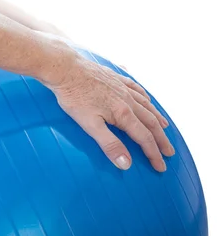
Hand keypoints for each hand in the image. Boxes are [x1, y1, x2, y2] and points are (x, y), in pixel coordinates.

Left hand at [48, 56, 174, 171]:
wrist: (65, 68)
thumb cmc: (74, 96)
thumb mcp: (89, 125)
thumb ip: (109, 144)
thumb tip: (126, 164)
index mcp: (123, 113)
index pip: (144, 138)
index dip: (153, 154)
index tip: (160, 166)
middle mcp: (127, 99)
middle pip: (150, 122)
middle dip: (160, 139)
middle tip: (168, 152)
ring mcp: (122, 86)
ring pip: (146, 104)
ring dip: (157, 118)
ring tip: (164, 127)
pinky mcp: (114, 77)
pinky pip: (136, 87)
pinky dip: (145, 96)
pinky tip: (146, 98)